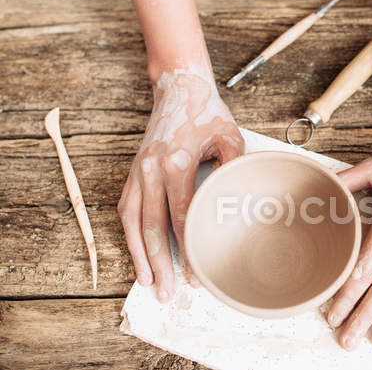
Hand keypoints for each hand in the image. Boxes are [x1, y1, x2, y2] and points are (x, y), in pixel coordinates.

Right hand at [118, 69, 243, 301]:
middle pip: (153, 228)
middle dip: (159, 264)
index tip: (196, 275)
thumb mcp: (231, 138)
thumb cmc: (208, 113)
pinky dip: (130, 233)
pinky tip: (137, 252)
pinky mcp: (133, 170)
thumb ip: (232, 171)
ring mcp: (138, 171)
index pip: (181, 219)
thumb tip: (235, 209)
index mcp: (175, 164)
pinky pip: (125, 208)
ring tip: (147, 283)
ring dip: (138, 255)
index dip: (189, 251)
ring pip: (133, 222)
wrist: (179, 86)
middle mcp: (151, 170)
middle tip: (166, 294)